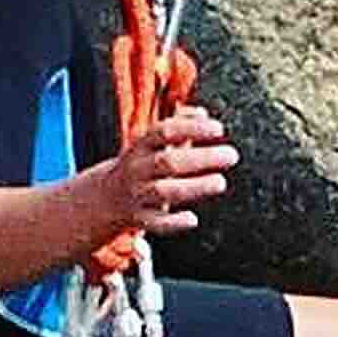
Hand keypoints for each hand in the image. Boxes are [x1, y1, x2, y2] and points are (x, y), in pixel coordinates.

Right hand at [101, 101, 236, 239]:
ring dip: (193, 187)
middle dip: (201, 158)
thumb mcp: (153, 142)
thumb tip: (202, 113)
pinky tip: (192, 219)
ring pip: (163, 191)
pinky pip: (154, 223)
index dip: (192, 128)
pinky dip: (173, 223)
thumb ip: (179, 125)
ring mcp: (137, 194)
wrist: (106, 197)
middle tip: (231, 155)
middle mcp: (138, 168)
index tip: (219, 129)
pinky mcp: (139, 219)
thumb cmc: (143, 164)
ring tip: (220, 182)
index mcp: (142, 145)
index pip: (164, 131)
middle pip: (167, 162)